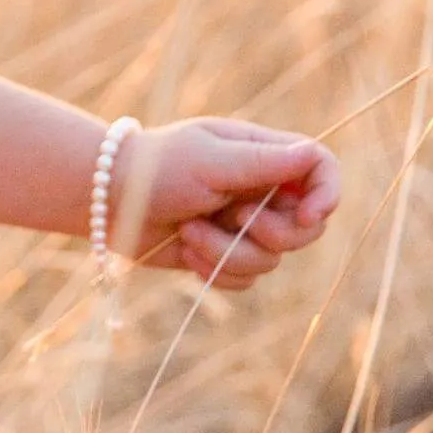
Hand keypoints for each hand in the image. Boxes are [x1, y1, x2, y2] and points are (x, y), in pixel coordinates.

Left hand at [107, 116, 340, 292]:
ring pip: (272, 259)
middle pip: (307, 227)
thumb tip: (313, 154)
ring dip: (229, 251)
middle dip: (273, 232)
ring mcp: (242, 225)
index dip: (327, 194)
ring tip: (190, 230)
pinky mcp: (223, 254)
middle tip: (236, 219)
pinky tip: (186, 250)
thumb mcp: (209, 160)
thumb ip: (263, 161)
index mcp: (261, 154)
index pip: (320, 168)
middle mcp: (258, 189)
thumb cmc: (155, 168)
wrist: (106, 200)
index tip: (310, 216)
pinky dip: (215, 269)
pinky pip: (244, 279)